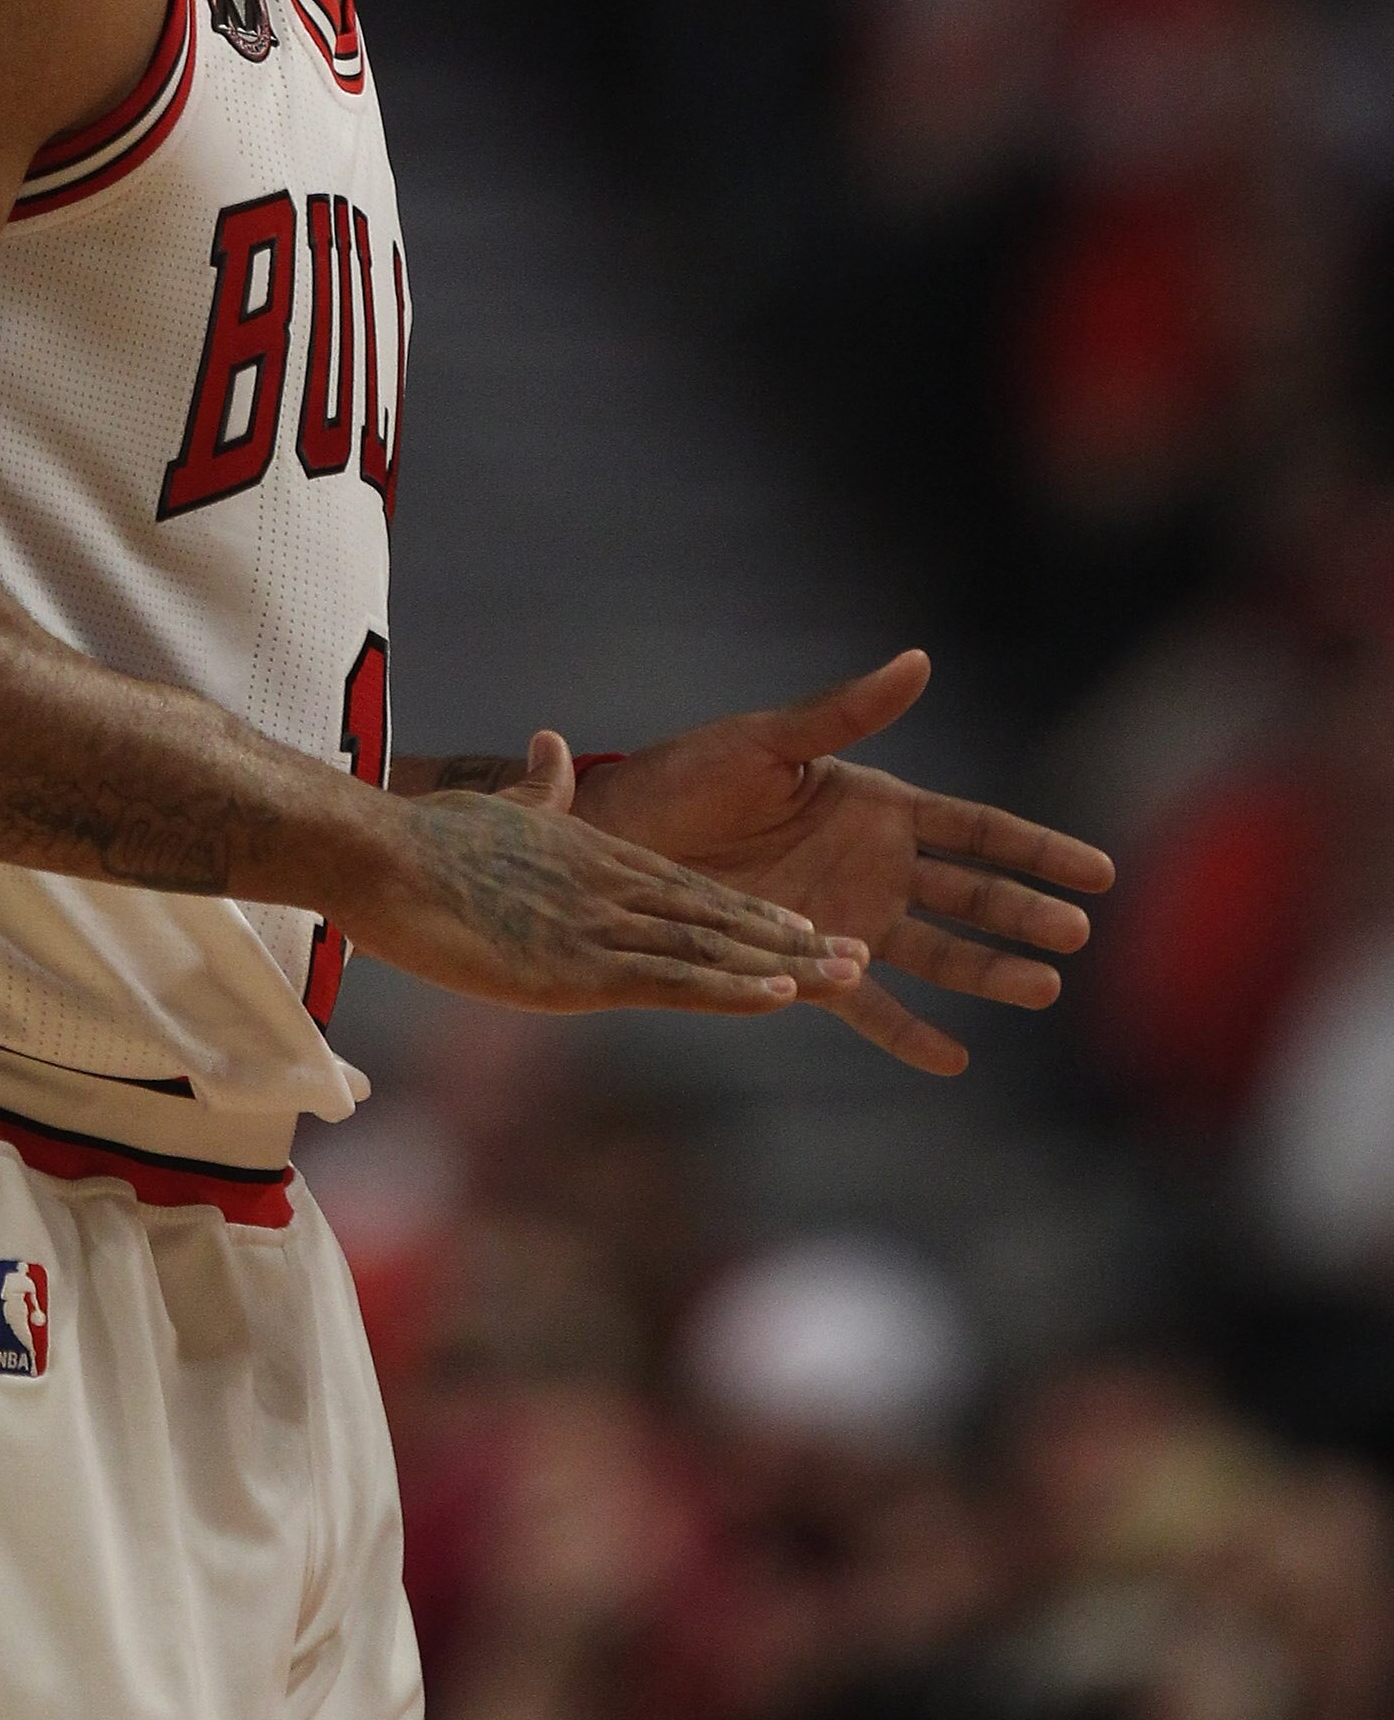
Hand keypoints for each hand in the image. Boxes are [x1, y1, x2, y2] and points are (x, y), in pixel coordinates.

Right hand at [340, 733, 868, 1017]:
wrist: (378, 855)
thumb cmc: (424, 837)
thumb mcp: (498, 807)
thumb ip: (537, 789)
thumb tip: (552, 745)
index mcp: (594, 855)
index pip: (691, 888)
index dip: (751, 910)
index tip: (803, 927)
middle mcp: (612, 886)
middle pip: (718, 917)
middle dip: (790, 940)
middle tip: (860, 955)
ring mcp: (600, 927)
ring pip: (711, 949)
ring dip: (782, 966)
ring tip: (846, 977)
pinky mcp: (579, 969)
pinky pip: (672, 980)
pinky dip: (731, 986)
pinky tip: (778, 993)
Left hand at [574, 653, 1112, 1072]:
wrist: (620, 836)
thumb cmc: (688, 775)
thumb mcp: (769, 741)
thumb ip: (846, 712)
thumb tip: (919, 659)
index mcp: (874, 805)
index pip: (976, 830)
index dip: (1037, 849)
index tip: (1099, 873)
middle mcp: (874, 865)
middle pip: (971, 894)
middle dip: (1025, 914)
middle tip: (1078, 934)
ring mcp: (846, 918)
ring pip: (938, 951)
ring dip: (988, 973)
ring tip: (1042, 991)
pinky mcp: (807, 962)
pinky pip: (870, 1006)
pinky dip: (909, 1033)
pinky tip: (953, 1061)